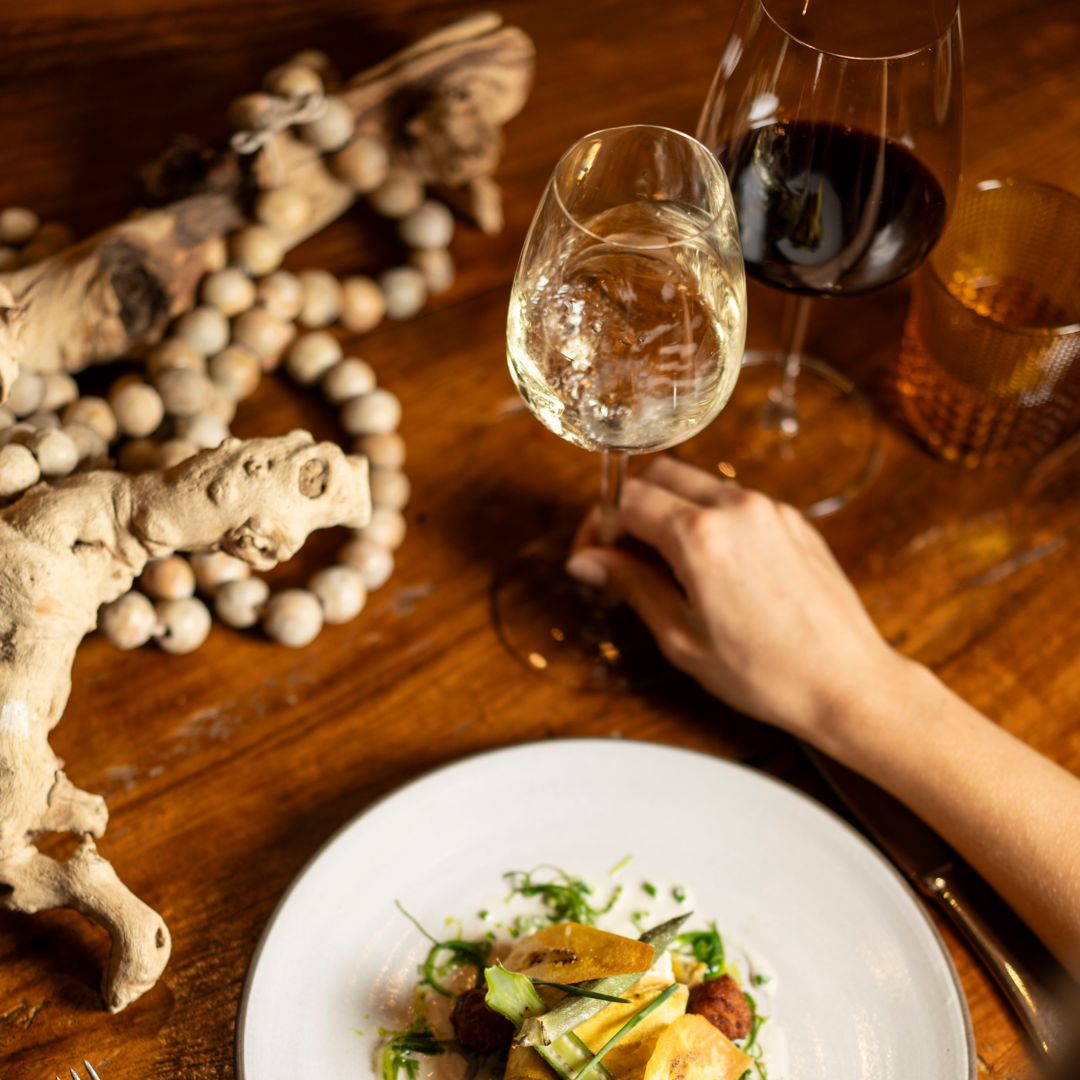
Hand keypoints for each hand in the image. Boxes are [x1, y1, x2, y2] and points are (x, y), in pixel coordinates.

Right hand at [566, 457, 905, 740]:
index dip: (600, 526)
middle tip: (622, 555)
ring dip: (670, 511)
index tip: (594, 557)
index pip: (628, 499)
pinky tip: (710, 568)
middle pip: (660, 475)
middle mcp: (737, 508)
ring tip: (666, 567)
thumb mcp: (681, 636)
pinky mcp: (794, 521)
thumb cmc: (766, 672)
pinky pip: (735, 502)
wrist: (847, 684)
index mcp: (700, 536)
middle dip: (632, 508)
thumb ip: (631, 585)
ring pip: (698, 484)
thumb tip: (587, 561)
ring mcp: (770, 510)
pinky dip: (709, 519)